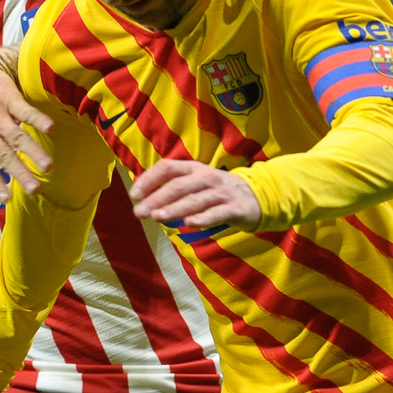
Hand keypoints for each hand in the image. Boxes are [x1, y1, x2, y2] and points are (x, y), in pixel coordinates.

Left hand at [0, 50, 51, 200]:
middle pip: (2, 154)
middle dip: (19, 172)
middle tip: (35, 190)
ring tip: (48, 166)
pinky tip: (50, 128)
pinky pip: (23, 110)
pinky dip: (37, 119)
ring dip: (32, 150)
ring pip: (15, 135)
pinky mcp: (7, 96)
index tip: (7, 199)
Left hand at [130, 159, 261, 230]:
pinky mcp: (235, 208)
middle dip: (157, 198)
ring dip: (175, 208)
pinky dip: (203, 218)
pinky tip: (189, 224)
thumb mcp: (197, 182)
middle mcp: (207, 177)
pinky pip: (217, 213)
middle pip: (179, 186)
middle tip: (139, 212)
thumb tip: (143, 196)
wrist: (258, 197)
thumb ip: (174, 187)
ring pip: (195, 200)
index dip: (150, 179)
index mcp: (195, 168)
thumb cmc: (218, 192)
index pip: (168, 168)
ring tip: (157, 217)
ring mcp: (222, 192)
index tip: (134, 194)